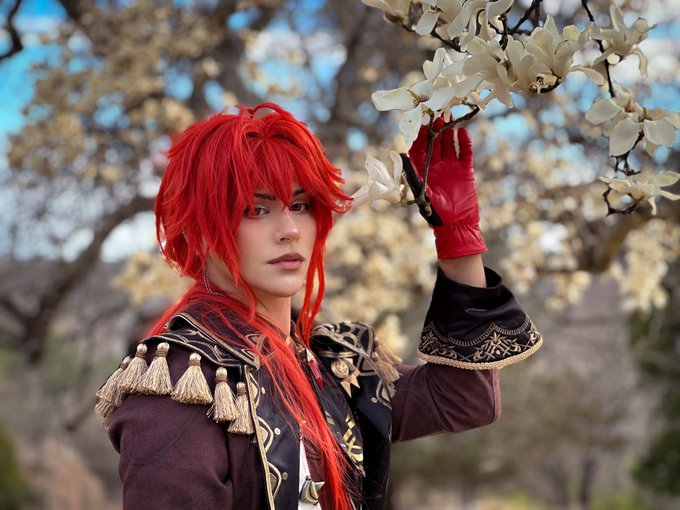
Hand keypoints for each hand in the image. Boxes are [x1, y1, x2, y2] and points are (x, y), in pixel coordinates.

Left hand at [401, 120, 485, 258]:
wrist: (457, 225)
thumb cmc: (435, 213)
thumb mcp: (421, 192)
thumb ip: (413, 174)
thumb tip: (401, 154)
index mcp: (422, 170)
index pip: (418, 148)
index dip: (419, 136)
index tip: (420, 122)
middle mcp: (435, 165)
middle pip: (434, 142)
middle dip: (435, 129)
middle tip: (436, 114)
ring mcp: (451, 166)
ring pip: (449, 143)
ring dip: (449, 131)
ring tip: (449, 117)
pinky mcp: (465, 169)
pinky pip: (465, 152)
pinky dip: (464, 142)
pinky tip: (463, 131)